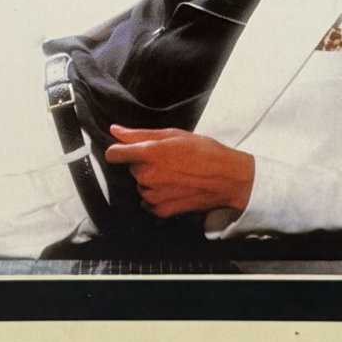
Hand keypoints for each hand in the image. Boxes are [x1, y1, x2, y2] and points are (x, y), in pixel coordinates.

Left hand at [103, 126, 255, 218]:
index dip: (118, 151)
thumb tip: (115, 130)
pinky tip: (175, 188)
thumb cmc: (205, 152)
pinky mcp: (161, 210)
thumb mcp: (173, 134)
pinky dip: (157, 196)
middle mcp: (147, 175)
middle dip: (145, 163)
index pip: (114, 154)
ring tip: (175, 174)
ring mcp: (153, 195)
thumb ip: (139, 134)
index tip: (124, 151)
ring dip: (152, 180)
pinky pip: (148, 202)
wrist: (227, 178)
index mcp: (149, 153)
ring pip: (141, 185)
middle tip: (169, 159)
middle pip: (133, 168)